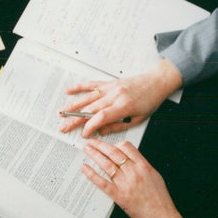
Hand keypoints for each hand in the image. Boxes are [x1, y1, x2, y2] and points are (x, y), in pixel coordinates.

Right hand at [60, 59, 182, 137]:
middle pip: (90, 109)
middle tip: (63, 127)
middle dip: (75, 120)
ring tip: (61, 113)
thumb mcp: (137, 119)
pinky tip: (69, 91)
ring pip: (88, 97)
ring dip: (73, 106)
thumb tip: (101, 132)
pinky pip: (92, 84)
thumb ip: (118, 127)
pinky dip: (79, 87)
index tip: (84, 135)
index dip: (90, 127)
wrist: (156, 82)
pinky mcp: (109, 83)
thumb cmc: (149, 101)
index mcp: (123, 106)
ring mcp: (110, 88)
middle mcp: (115, 95)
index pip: (101, 117)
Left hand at [81, 139, 182, 217]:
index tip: (109, 145)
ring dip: (94, 155)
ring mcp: (125, 184)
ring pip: (106, 164)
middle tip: (92, 142)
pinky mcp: (118, 196)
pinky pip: (102, 182)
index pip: (127, 147)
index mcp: (143, 166)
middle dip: (100, 145)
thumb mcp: (154, 175)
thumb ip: (142, 165)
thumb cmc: (159, 198)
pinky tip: (85, 168)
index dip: (115, 144)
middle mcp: (133, 173)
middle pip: (114, 153)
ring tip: (87, 150)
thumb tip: (130, 158)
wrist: (160, 216)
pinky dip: (92, 174)